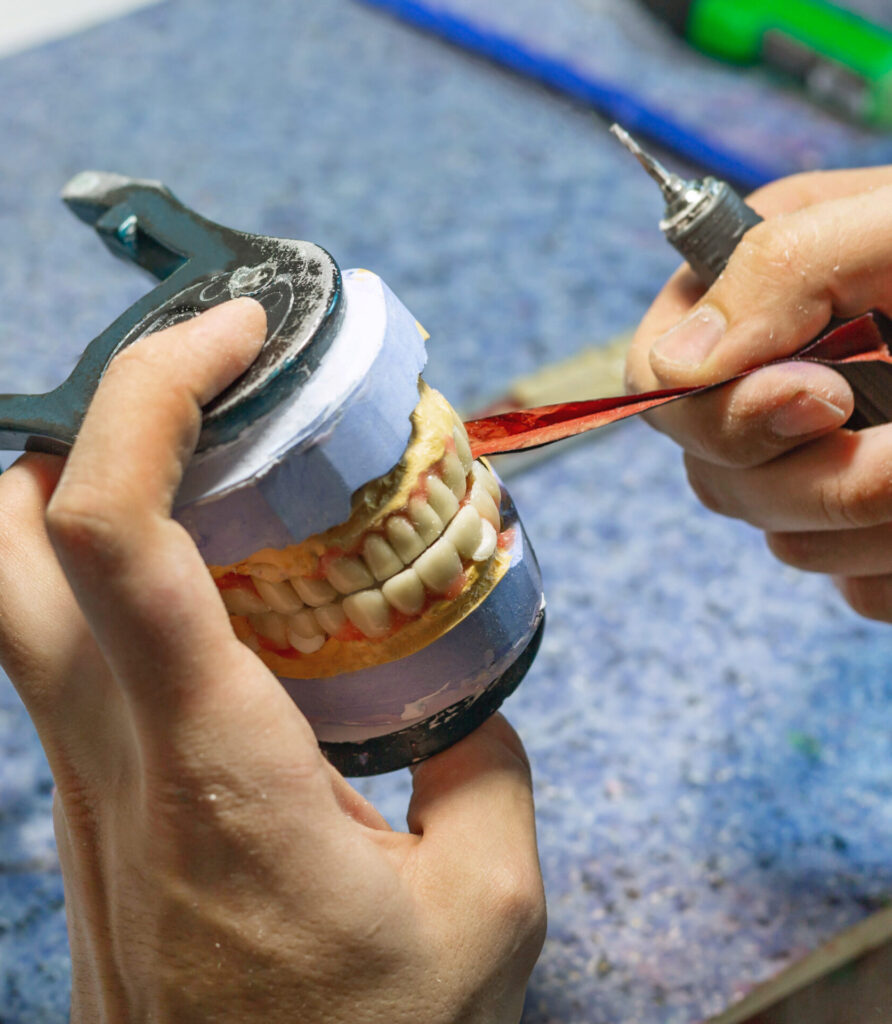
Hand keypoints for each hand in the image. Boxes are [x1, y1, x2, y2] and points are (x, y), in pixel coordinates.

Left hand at [0, 299, 544, 1023]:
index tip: (237, 335)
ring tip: (213, 472)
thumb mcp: (484, 910)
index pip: (112, 532)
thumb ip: (487, 775)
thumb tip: (469, 698)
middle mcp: (114, 749)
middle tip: (195, 394)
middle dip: (77, 423)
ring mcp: (83, 779)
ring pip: (21, 596)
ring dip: (89, 495)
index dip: (155, 394)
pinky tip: (225, 596)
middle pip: (6, 542)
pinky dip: (122, 582)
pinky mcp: (91, 805)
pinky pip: (72, 656)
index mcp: (212, 758)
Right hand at [626, 166, 891, 621]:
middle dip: (823, 478)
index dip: (721, 410)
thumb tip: (676, 366)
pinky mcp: (876, 535)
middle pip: (717, 478)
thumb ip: (787, 268)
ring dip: (884, 520)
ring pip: (789, 542)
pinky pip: (857, 587)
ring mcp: (822, 466)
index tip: (825, 398)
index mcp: (761, 296)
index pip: (657, 382)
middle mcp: (775, 383)